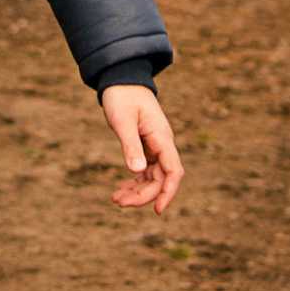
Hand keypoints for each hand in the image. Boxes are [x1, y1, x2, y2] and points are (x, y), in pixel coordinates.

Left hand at [100, 83, 182, 214]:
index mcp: (162, 138)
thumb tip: (137, 171)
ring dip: (137, 191)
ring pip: (152, 177)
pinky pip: (145, 171)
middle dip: (143, 195)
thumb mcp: (123, 121)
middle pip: (161, 179)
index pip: (174, 172)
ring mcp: (155, 147)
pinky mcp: (146, 147)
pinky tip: (121, 189)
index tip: (158, 210)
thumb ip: (130, 145)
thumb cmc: (122, 97)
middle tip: (119, 203)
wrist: (121, 80)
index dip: (168, 192)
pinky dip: (135, 182)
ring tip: (116, 199)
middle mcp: (162, 145)